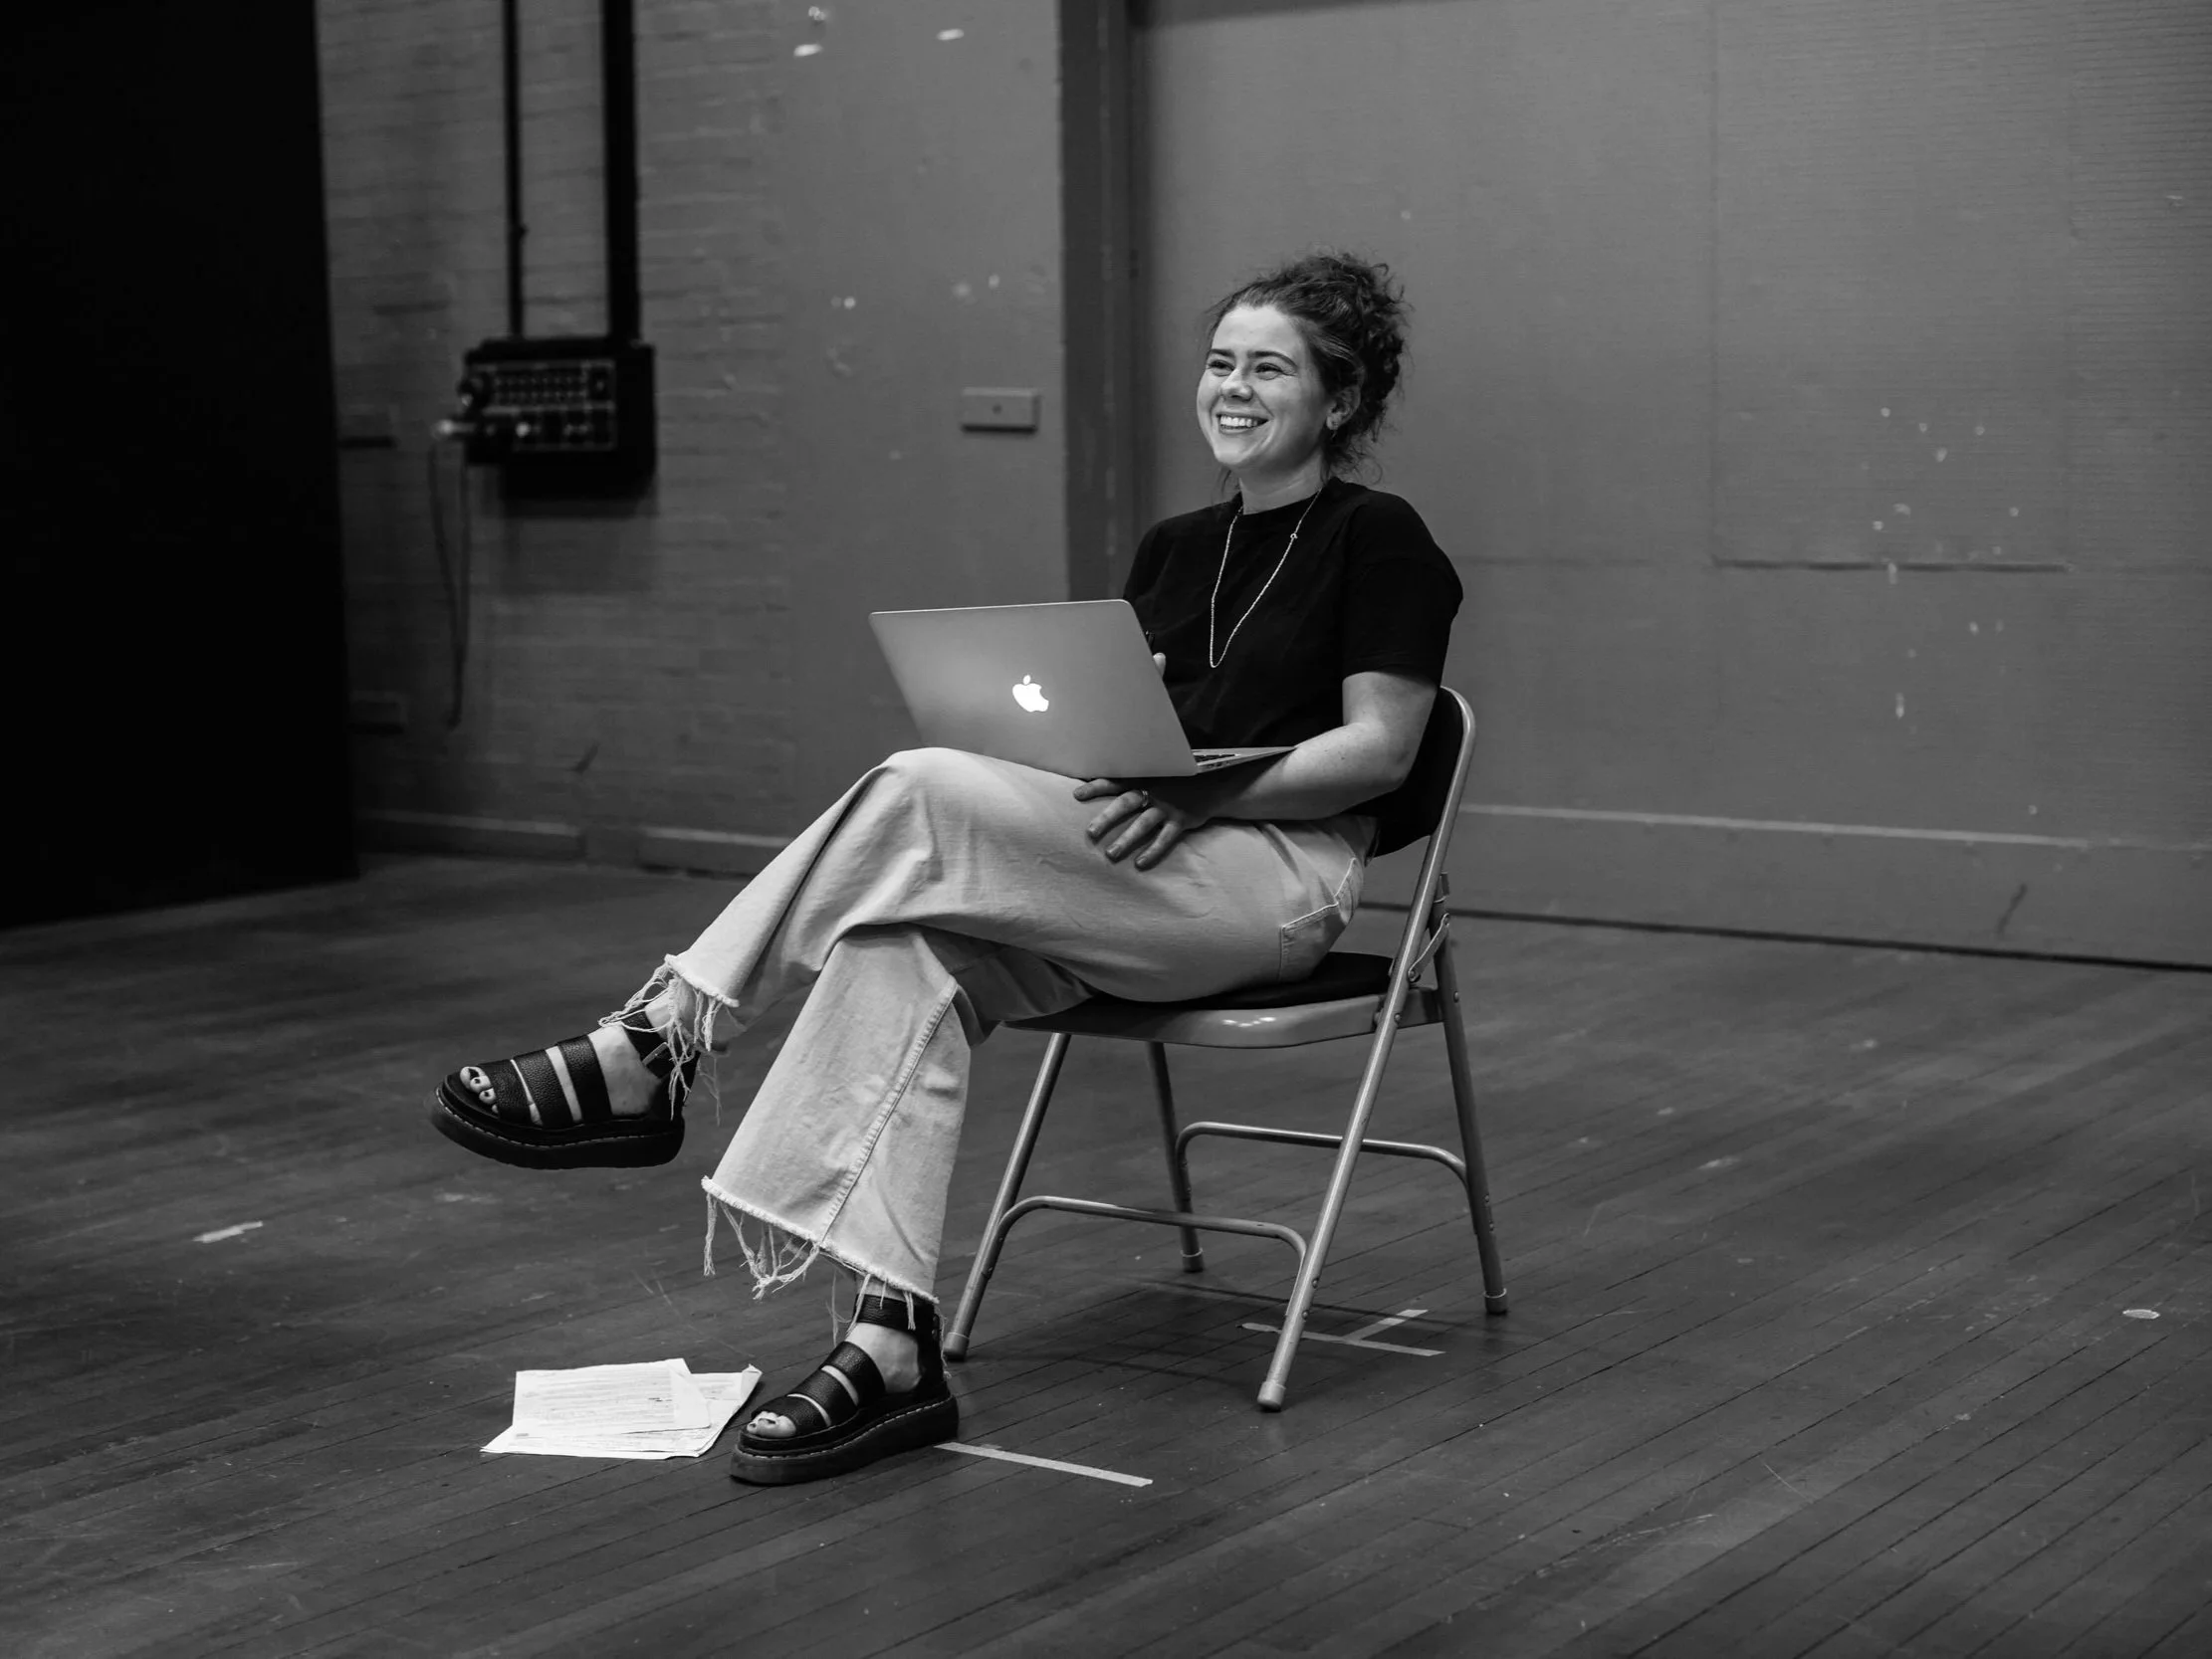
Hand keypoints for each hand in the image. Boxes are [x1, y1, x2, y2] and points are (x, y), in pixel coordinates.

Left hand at [1073, 774, 1212, 870]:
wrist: (1215, 781)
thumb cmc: (1176, 779)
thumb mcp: (1156, 773)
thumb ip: (1132, 780)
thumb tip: (1099, 784)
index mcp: (1143, 778)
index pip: (1115, 781)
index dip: (1096, 787)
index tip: (1076, 795)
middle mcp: (1153, 790)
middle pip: (1126, 803)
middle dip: (1107, 818)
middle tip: (1090, 833)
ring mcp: (1168, 806)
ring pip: (1144, 823)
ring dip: (1126, 839)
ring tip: (1110, 854)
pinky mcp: (1182, 820)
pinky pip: (1166, 838)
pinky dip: (1153, 851)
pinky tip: (1140, 864)